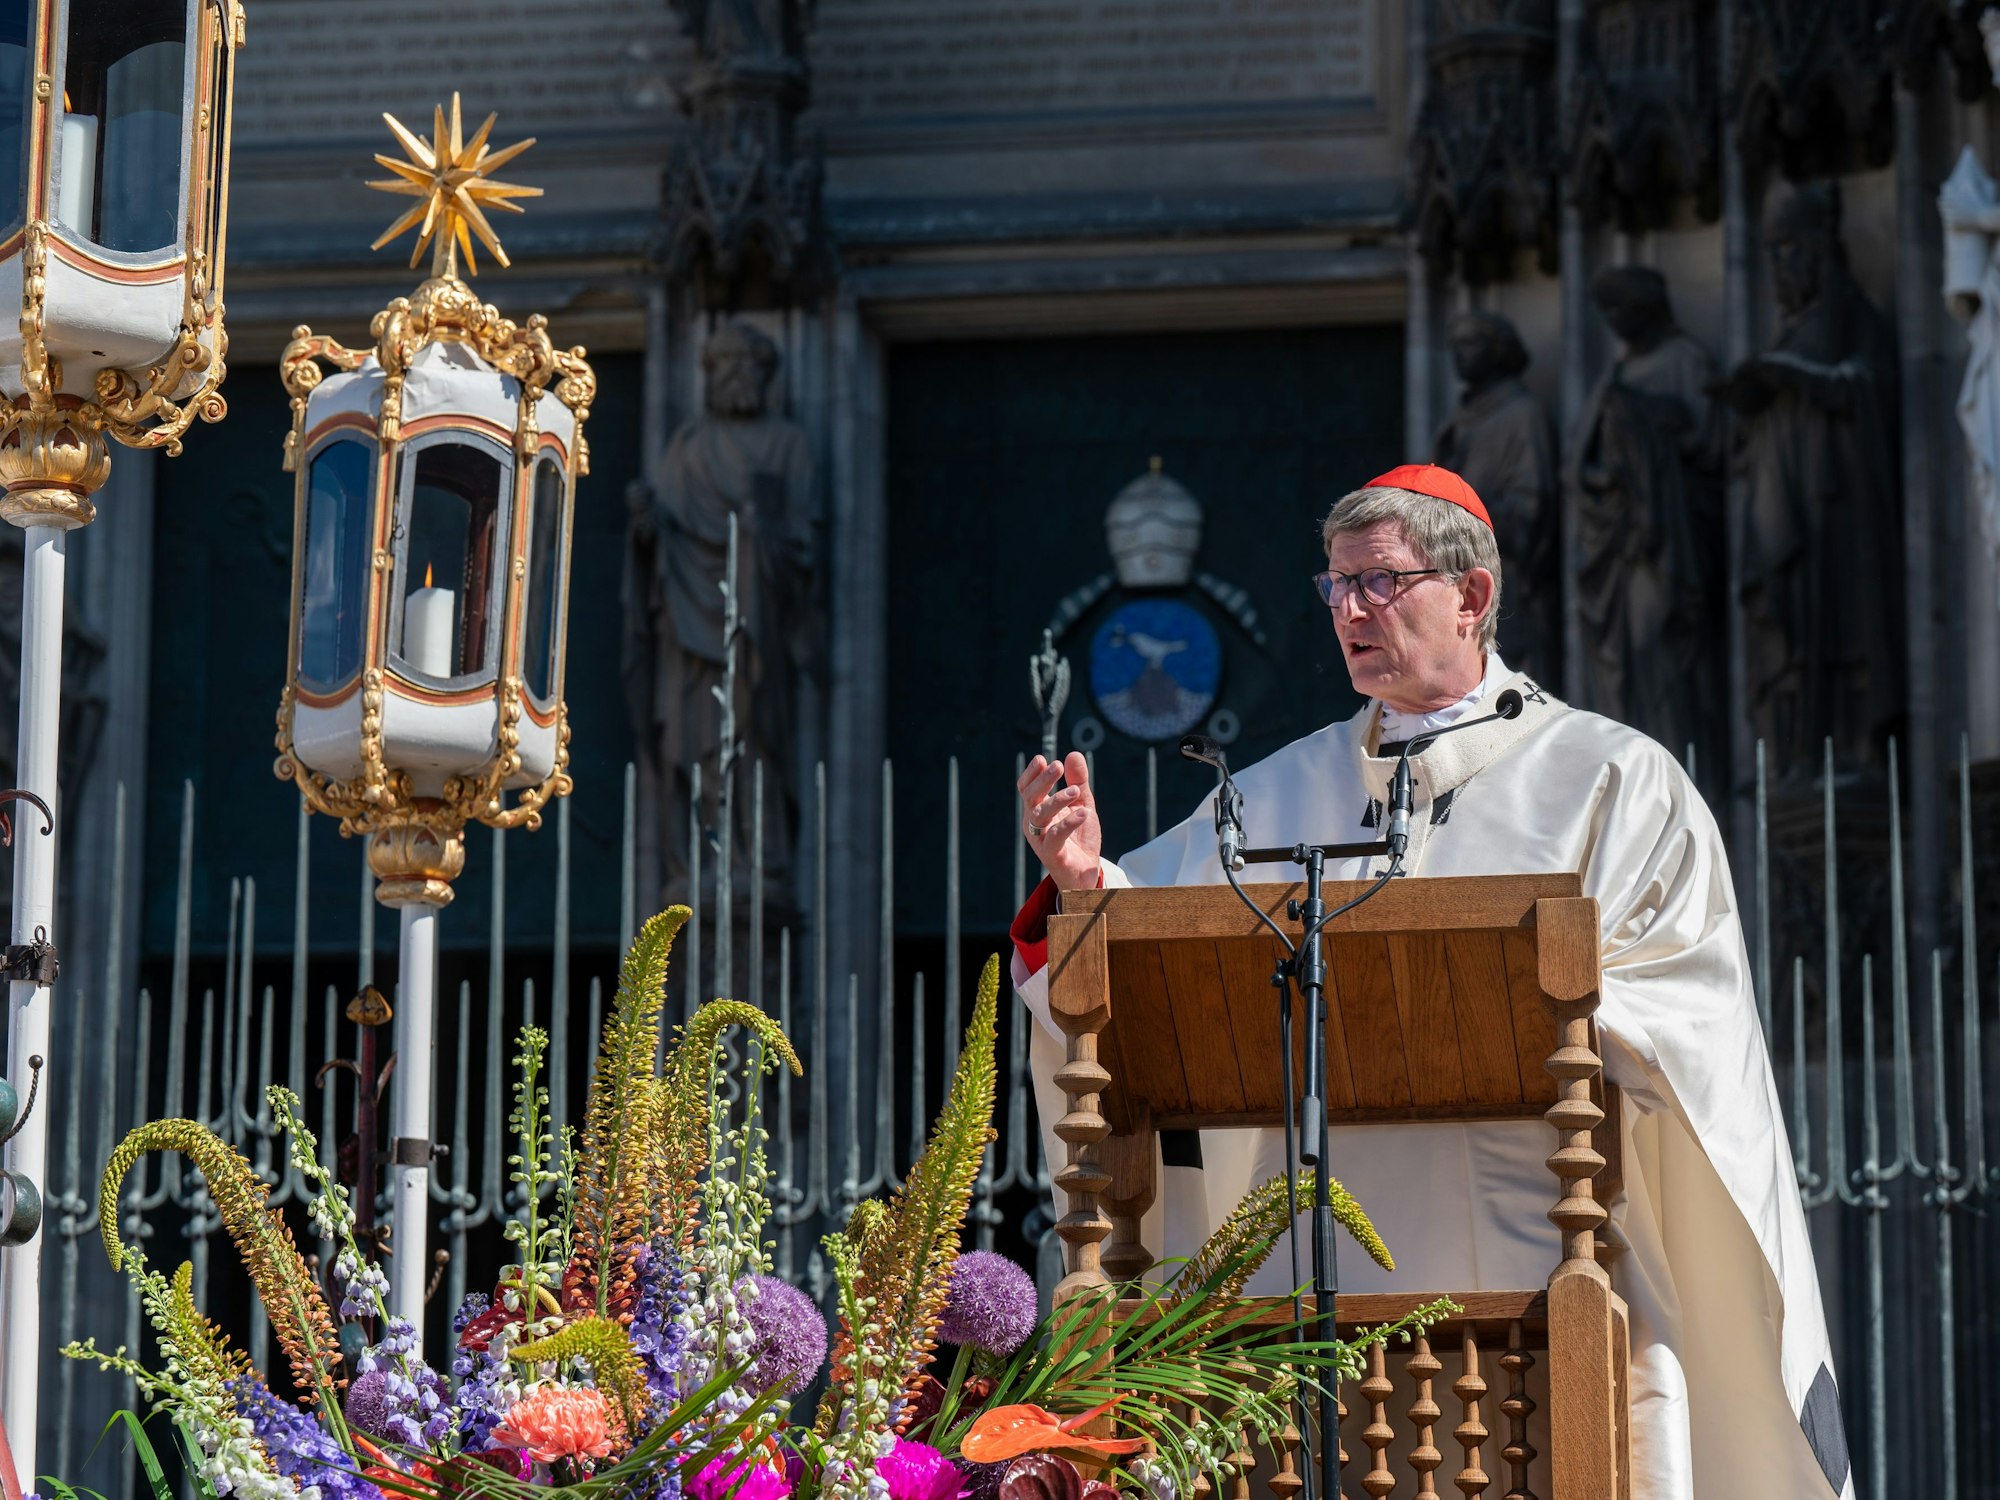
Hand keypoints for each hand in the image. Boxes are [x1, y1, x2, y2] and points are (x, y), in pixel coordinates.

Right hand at [1017, 751, 1102, 890]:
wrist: (1085, 873)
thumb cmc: (1079, 838)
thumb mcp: (1082, 804)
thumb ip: (1078, 782)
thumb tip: (1073, 754)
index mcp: (1036, 810)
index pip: (1026, 788)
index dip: (1031, 774)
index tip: (1042, 759)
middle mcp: (1034, 824)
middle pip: (1029, 798)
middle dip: (1042, 781)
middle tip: (1057, 766)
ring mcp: (1041, 840)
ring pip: (1039, 816)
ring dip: (1057, 800)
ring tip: (1075, 791)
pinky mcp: (1052, 855)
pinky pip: (1056, 836)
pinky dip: (1069, 822)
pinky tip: (1084, 813)